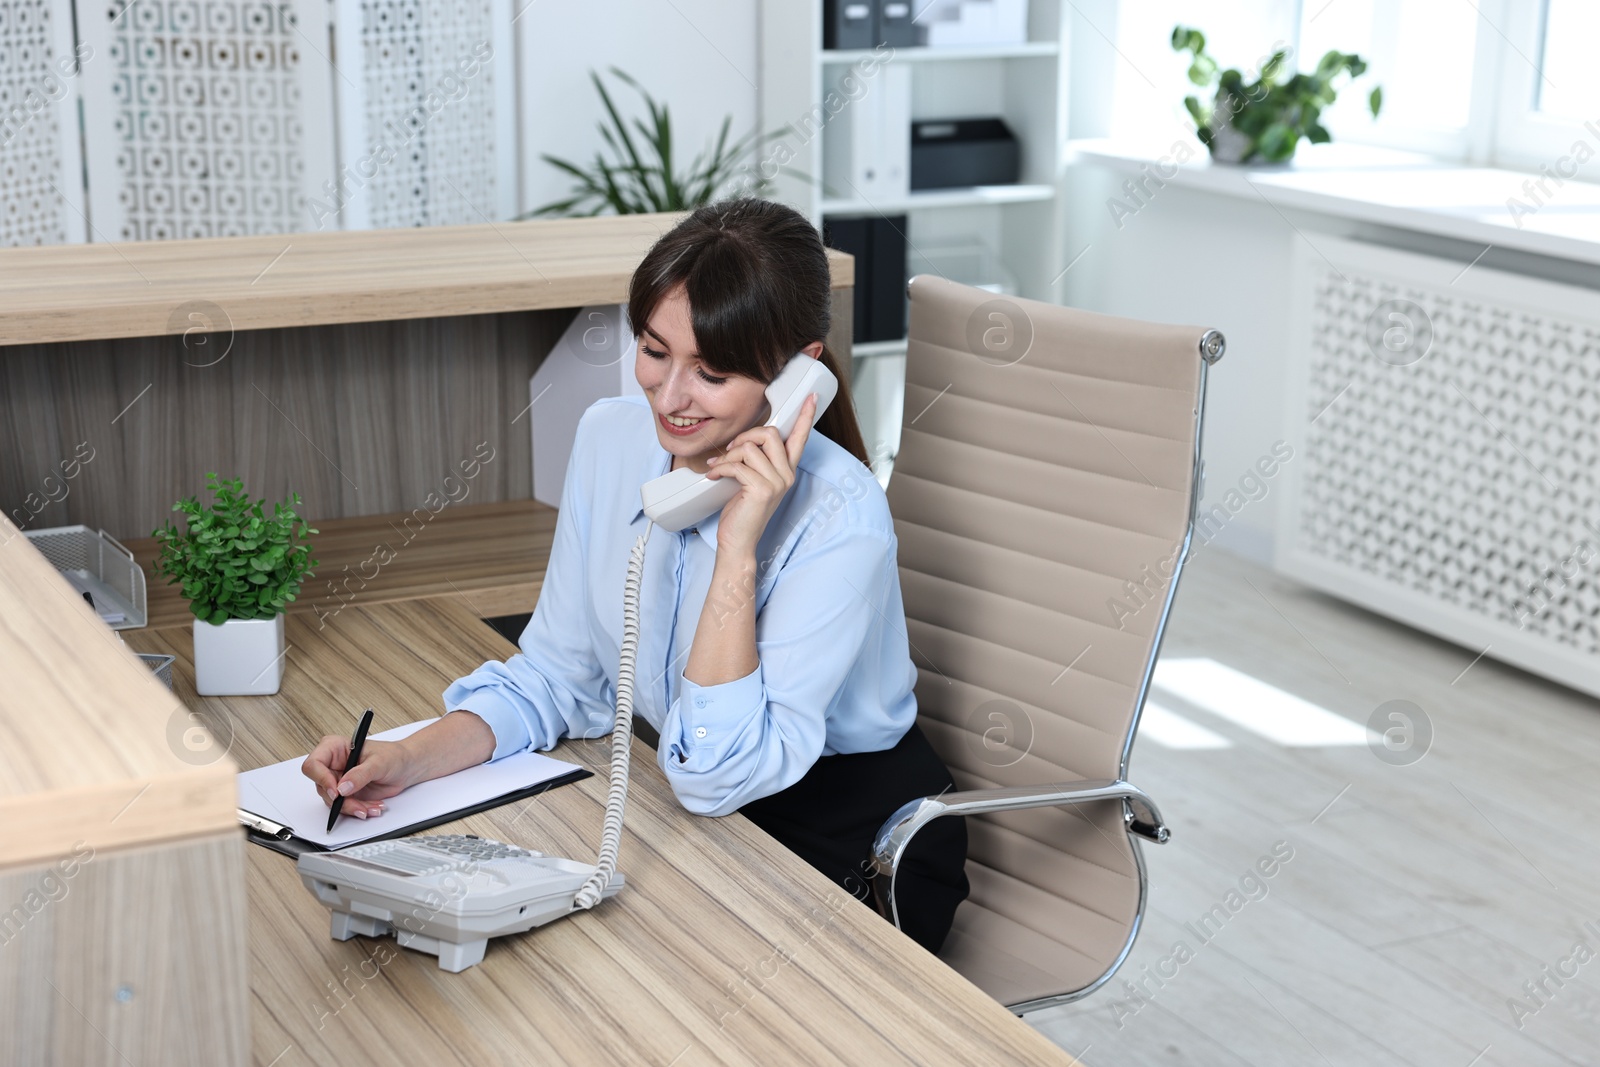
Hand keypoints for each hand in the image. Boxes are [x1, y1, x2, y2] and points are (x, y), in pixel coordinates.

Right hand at [301, 736, 412, 817]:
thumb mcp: (378, 762)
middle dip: (341, 800)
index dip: (321, 779)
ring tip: (372, 807)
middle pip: (321, 787)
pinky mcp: (345, 793)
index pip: (314, 764)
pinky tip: (372, 808)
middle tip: (359, 806)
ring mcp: (338, 780)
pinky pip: (343, 807)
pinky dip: (358, 810)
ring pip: (332, 801)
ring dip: (352, 807)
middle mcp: (332, 764)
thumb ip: (360, 774)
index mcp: (334, 748)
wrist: (405, 767)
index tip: (336, 792)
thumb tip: (342, 788)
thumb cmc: (393, 756)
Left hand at [704, 392, 815, 556]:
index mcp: (787, 470)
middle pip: (770, 433)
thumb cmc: (742, 511)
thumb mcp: (752, 480)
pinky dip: (722, 467)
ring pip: (751, 448)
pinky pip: (738, 465)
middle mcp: (787, 475)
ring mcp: (777, 483)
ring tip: (720, 467)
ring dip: (729, 455)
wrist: (738, 541)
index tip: (812, 396)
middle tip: (732, 449)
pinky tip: (715, 475)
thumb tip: (744, 440)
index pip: (800, 438)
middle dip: (746, 435)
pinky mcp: (762, 490)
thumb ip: (755, 460)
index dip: (806, 416)